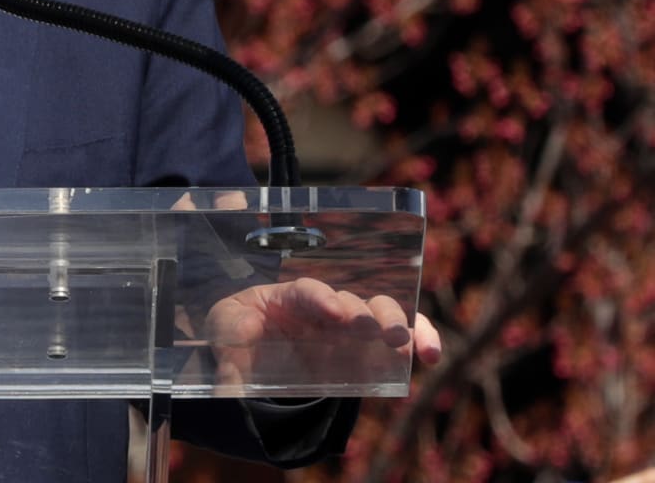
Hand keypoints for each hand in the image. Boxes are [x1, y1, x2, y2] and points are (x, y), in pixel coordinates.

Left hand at [204, 276, 441, 390]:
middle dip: (363, 312)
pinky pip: (401, 338)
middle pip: (352, 300)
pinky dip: (420, 339)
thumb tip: (234, 366)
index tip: (334, 313)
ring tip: (405, 343)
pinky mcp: (369, 350)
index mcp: (288, 297)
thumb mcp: (224, 334)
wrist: (253, 359)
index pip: (307, 290)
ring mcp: (350, 327)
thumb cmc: (238, 335)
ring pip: (381, 313)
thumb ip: (229, 346)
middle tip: (370, 329)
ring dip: (397, 324)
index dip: (321, 298)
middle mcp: (324, 306)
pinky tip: (430, 354)